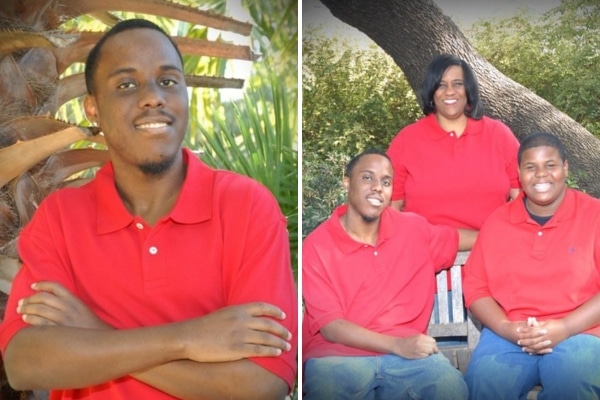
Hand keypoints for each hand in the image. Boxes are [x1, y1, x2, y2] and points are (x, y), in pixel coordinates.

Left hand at [17, 281, 110, 328]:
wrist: (100, 339)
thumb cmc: (90, 325)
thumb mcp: (82, 308)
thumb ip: (69, 303)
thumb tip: (50, 301)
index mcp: (74, 300)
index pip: (56, 286)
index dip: (42, 284)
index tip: (33, 286)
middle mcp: (68, 307)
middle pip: (43, 297)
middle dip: (29, 298)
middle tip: (21, 302)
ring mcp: (63, 319)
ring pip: (39, 309)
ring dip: (27, 308)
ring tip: (21, 310)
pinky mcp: (59, 331)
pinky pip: (41, 323)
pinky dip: (31, 319)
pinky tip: (26, 319)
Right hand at [178, 302, 292, 362]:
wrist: (189, 337)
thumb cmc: (204, 327)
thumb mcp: (223, 314)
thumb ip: (237, 315)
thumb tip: (250, 319)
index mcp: (238, 309)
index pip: (262, 307)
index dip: (275, 311)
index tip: (283, 316)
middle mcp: (242, 320)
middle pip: (268, 324)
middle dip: (282, 330)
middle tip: (289, 335)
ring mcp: (240, 335)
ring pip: (267, 338)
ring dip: (280, 342)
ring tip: (287, 346)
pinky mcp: (237, 349)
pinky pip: (260, 350)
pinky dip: (271, 351)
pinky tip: (277, 352)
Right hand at [392, 334, 437, 358]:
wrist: (399, 345)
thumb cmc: (408, 341)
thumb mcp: (416, 336)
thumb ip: (424, 339)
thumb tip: (433, 344)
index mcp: (421, 336)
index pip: (433, 341)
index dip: (433, 344)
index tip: (432, 346)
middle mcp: (421, 342)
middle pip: (433, 346)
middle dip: (433, 349)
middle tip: (432, 351)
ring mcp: (419, 348)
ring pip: (430, 351)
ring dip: (430, 353)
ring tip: (427, 353)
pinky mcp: (417, 354)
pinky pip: (426, 356)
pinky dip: (426, 356)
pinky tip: (423, 355)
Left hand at [517, 317, 568, 354]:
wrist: (566, 328)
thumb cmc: (555, 323)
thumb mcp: (545, 322)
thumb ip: (537, 324)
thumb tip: (530, 323)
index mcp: (542, 330)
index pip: (530, 331)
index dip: (523, 330)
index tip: (517, 330)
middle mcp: (544, 337)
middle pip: (532, 340)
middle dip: (524, 341)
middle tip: (518, 342)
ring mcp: (548, 343)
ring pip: (536, 347)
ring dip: (529, 348)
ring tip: (523, 348)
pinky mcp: (551, 346)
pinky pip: (542, 351)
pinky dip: (536, 352)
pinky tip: (531, 353)